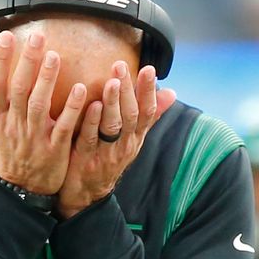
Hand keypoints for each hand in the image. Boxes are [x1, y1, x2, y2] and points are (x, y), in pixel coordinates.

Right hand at [0, 30, 88, 195]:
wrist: (17, 189)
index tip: (6, 37)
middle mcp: (14, 124)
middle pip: (19, 89)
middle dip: (27, 62)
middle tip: (36, 36)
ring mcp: (35, 136)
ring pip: (40, 104)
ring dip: (48, 79)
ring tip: (54, 56)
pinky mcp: (55, 146)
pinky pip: (64, 125)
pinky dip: (73, 108)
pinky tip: (81, 89)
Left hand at [58, 62, 176, 218]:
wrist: (87, 193)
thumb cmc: (109, 157)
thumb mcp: (132, 138)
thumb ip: (149, 115)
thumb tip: (172, 93)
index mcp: (136, 136)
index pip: (148, 111)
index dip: (149, 91)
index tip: (150, 69)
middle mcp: (125, 144)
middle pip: (131, 115)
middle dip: (128, 89)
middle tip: (121, 65)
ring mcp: (106, 152)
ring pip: (113, 125)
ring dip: (113, 102)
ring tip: (111, 82)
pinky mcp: (86, 158)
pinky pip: (90, 138)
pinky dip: (92, 121)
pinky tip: (91, 105)